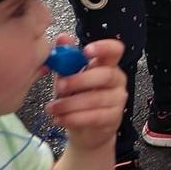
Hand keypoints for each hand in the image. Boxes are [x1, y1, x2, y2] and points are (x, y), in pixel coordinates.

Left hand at [45, 35, 126, 151]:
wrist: (84, 132)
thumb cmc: (76, 100)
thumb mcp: (67, 78)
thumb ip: (65, 60)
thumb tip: (62, 37)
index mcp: (107, 65)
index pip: (115, 50)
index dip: (103, 48)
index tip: (85, 51)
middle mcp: (117, 80)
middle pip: (105, 75)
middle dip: (79, 81)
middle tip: (59, 87)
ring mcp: (118, 100)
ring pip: (96, 99)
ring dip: (70, 104)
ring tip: (52, 108)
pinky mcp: (113, 118)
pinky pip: (94, 117)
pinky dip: (73, 118)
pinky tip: (59, 119)